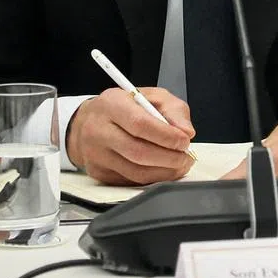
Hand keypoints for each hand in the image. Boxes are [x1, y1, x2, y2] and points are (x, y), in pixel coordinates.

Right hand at [66, 87, 194, 184]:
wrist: (90, 120)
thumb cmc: (126, 106)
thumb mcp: (153, 96)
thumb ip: (174, 110)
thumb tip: (187, 132)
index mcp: (113, 105)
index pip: (140, 124)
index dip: (166, 136)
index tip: (185, 141)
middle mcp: (99, 130)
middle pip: (137, 151)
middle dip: (168, 157)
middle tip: (187, 157)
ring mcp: (96, 154)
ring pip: (134, 171)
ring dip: (164, 172)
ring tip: (180, 165)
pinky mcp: (98, 173)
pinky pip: (129, 181)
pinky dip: (152, 179)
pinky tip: (165, 171)